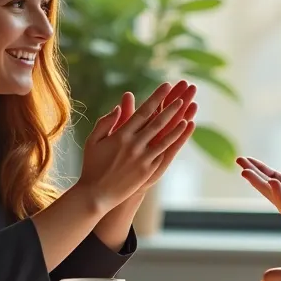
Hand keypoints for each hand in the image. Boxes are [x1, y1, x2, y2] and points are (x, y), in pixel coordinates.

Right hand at [76, 81, 191, 209]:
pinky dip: (174, 140)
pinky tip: (182, 132)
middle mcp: (134, 145)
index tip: (166, 86)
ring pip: (164, 138)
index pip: (143, 112)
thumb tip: (118, 107)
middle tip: (182, 95)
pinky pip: (164, 152)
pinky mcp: (148, 170)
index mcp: (120, 135)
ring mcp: (143, 159)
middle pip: (157, 122)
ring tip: (188, 111)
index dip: (156, 98)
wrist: (97, 194)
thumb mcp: (93, 141)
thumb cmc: (92, 165)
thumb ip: (105, 122)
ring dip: (177, 123)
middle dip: (171, 107)